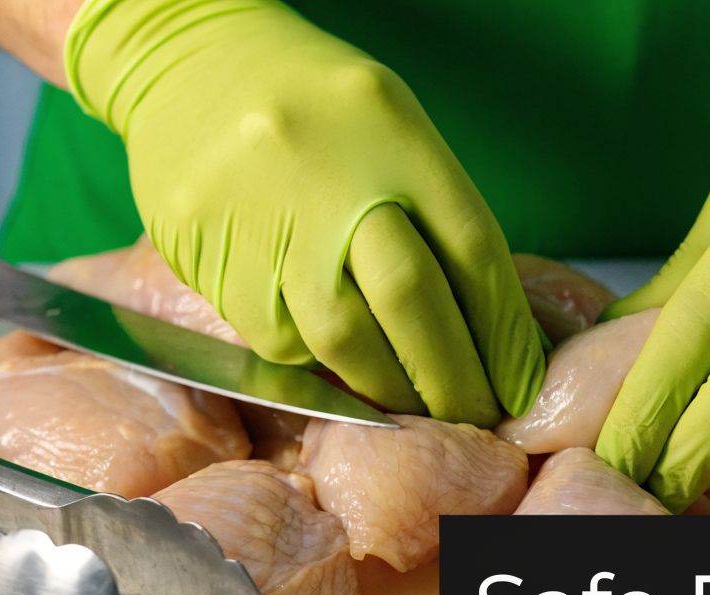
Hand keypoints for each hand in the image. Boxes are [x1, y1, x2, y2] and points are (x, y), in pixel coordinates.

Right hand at [64, 0, 543, 425]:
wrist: (190, 62)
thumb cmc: (319, 110)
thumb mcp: (397, 131)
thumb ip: (442, 217)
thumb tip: (490, 332)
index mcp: (394, 134)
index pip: (472, 252)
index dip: (503, 335)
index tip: (519, 388)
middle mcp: (328, 173)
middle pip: (409, 299)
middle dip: (450, 377)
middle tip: (473, 417)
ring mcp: (260, 213)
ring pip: (337, 336)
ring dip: (386, 389)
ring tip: (412, 408)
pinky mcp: (202, 249)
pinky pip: (274, 336)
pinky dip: (316, 365)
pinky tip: (335, 366)